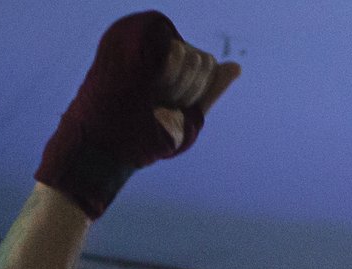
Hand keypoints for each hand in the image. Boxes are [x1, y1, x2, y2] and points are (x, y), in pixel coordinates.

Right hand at [37, 12, 241, 220]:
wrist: (115, 142)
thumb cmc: (148, 134)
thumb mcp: (187, 116)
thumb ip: (210, 90)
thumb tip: (237, 65)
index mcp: (174, 66)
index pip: (207, 64)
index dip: (195, 90)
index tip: (172, 105)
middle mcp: (160, 50)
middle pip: (201, 59)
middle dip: (188, 88)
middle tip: (160, 102)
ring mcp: (146, 46)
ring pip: (187, 54)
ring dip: (176, 85)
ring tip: (151, 97)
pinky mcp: (131, 43)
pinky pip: (170, 46)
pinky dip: (168, 71)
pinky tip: (151, 84)